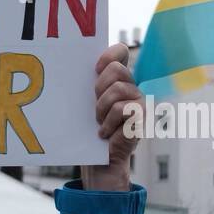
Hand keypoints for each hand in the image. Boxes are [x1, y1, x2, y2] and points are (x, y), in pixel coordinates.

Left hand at [82, 44, 140, 192]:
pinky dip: (108, 122)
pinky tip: (104, 133)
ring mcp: (139, 101)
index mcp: (117, 79)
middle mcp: (131, 87)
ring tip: (99, 121)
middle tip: (95, 106)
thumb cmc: (91, 131)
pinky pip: (122, 108)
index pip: (120, 52)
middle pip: (117, 69)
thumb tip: (72, 67)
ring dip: (102, 107)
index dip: (110, 53)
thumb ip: (88, 85)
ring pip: (118, 88)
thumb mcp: (87, 104)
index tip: (96, 67)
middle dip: (100, 87)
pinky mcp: (141, 116)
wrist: (100, 160)